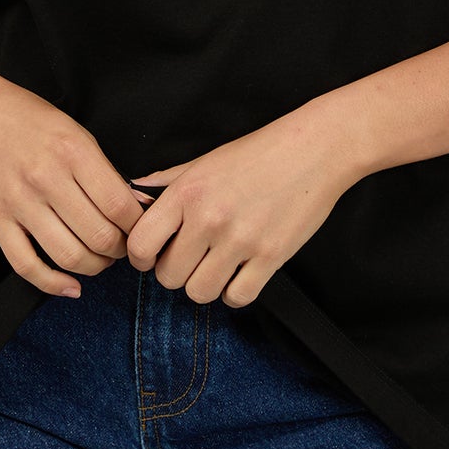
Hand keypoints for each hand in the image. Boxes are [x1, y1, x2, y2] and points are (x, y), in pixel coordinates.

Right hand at [0, 69, 148, 298]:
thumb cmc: (32, 121)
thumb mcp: (78, 133)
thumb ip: (106, 172)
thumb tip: (139, 207)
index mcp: (73, 152)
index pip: (119, 206)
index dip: (138, 226)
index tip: (141, 229)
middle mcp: (46, 178)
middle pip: (99, 235)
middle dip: (120, 250)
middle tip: (122, 246)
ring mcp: (19, 202)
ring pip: (68, 256)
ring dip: (94, 267)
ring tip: (100, 260)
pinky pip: (26, 265)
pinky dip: (53, 284)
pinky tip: (72, 286)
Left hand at [123, 107, 358, 305]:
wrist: (315, 150)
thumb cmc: (260, 153)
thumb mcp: (205, 160)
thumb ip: (167, 182)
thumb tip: (133, 194)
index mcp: (187, 192)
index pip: (140, 244)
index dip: (140, 257)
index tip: (151, 255)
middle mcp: (210, 218)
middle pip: (168, 277)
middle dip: (174, 272)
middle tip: (190, 258)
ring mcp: (241, 241)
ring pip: (200, 293)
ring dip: (204, 284)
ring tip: (215, 265)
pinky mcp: (271, 257)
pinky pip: (237, 298)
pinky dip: (235, 292)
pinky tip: (239, 273)